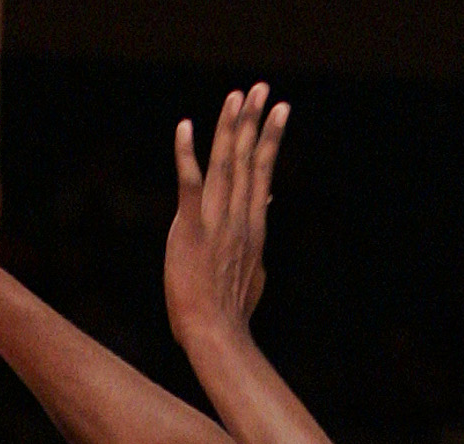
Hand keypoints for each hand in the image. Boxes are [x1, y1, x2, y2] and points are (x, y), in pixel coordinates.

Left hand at [165, 84, 289, 347]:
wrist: (216, 334)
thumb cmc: (230, 311)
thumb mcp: (254, 270)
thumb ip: (256, 236)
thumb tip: (266, 206)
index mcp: (254, 227)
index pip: (263, 173)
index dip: (270, 139)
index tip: (279, 110)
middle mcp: (239, 218)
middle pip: (248, 160)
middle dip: (255, 121)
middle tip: (261, 88)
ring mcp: (217, 223)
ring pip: (226, 164)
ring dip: (230, 127)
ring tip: (237, 97)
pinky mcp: (192, 231)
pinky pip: (189, 185)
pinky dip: (187, 155)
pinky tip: (185, 127)